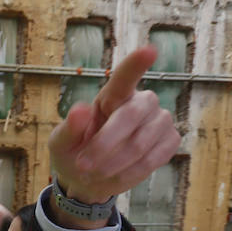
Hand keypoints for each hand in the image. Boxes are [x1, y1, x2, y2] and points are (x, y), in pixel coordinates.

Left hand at [47, 45, 180, 217]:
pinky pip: (154, 158)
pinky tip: (116, 175)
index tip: (149, 50)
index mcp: (111, 96)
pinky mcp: (170, 140)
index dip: (136, 64)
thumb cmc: (74, 154)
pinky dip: (130, 173)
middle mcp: (140, 102)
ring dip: (113, 164)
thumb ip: (69, 128)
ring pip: (141, 142)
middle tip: (82, 165)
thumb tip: (79, 110)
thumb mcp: (61, 143)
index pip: (125, 77)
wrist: (90, 180)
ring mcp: (159, 120)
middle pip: (131, 115)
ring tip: (94, 173)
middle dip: (104, 145)